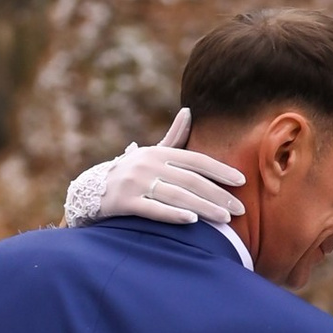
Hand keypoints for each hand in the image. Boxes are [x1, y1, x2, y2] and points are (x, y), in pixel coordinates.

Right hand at [74, 106, 245, 229]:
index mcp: (159, 153)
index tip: (242, 181)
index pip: (196, 161)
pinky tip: (192, 221)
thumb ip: (173, 137)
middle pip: (191, 180)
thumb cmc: (130, 173)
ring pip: (176, 196)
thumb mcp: (151, 154)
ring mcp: (135, 183)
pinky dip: (173, 214)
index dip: (220, 170)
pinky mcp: (123, 202)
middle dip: (218, 195)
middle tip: (240, 208)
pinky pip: (152, 209)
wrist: (91, 192)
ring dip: (204, 208)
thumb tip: (189, 111)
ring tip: (225, 219)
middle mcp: (148, 164)